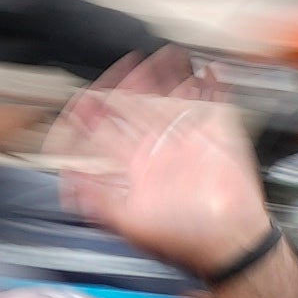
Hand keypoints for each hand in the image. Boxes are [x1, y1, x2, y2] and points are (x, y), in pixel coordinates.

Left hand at [52, 52, 270, 278]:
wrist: (230, 241)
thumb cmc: (185, 240)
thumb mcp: (131, 223)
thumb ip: (97, 201)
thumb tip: (67, 181)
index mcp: (137, 167)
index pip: (111, 129)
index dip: (98, 110)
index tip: (90, 95)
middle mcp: (160, 150)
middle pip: (140, 106)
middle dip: (133, 82)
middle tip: (130, 62)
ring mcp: (189, 139)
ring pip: (174, 97)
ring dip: (169, 76)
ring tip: (167, 56)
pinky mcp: (219, 136)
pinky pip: (216, 101)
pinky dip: (214, 84)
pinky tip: (209, 70)